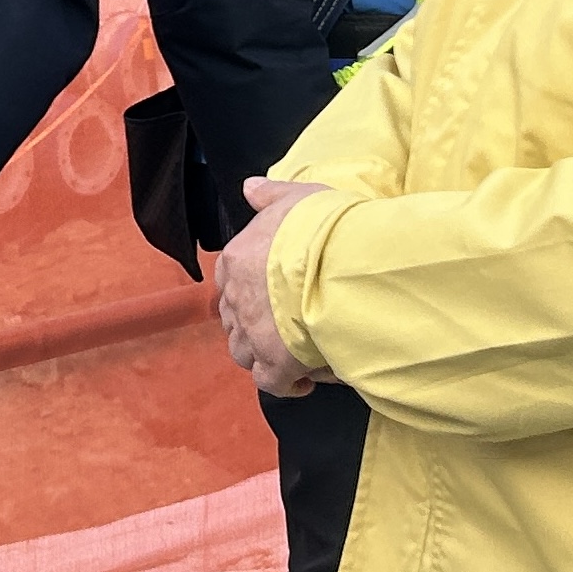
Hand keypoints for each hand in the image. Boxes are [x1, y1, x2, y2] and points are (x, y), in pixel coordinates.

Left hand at [217, 176, 329, 397]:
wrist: (343, 264)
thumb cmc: (323, 228)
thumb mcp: (297, 197)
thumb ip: (270, 195)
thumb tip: (249, 187)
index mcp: (237, 259)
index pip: (228, 279)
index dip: (248, 289)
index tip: (271, 293)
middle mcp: (237, 298)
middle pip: (234, 319)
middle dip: (254, 325)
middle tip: (284, 326)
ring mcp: (253, 333)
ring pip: (243, 353)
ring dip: (263, 355)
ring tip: (292, 354)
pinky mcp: (275, 363)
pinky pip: (270, 382)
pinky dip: (285, 384)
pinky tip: (305, 379)